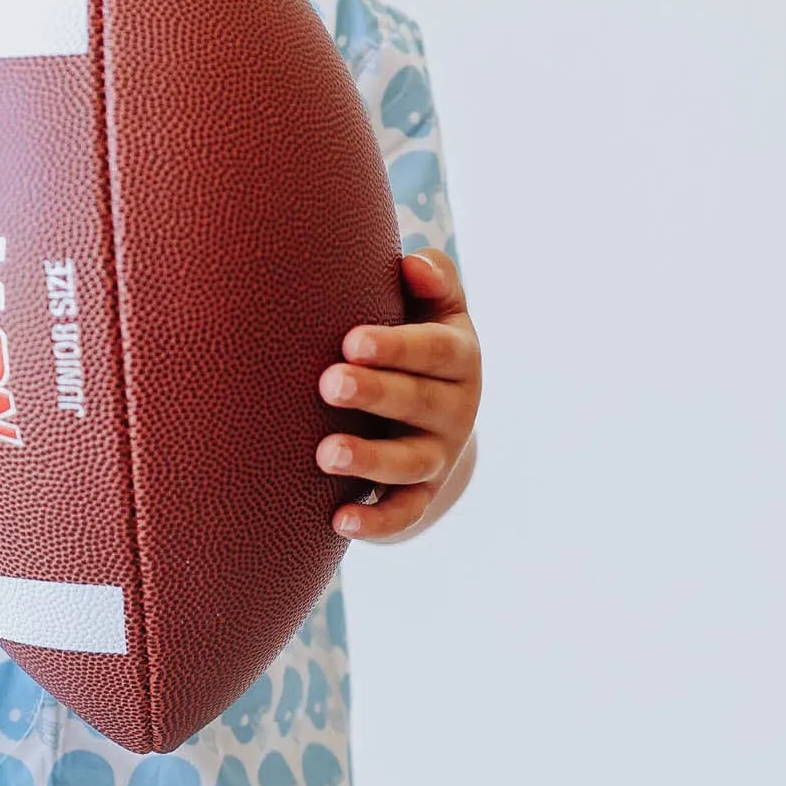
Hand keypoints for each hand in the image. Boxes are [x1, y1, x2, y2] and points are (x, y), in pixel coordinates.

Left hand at [316, 246, 481, 540]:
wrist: (432, 417)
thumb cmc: (415, 345)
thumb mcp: (435, 311)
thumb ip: (432, 281)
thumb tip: (412, 263)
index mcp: (459, 357)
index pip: (436, 350)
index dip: (397, 346)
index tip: (352, 340)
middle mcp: (455, 408)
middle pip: (419, 402)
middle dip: (375, 392)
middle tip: (329, 382)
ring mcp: (439, 455)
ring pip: (410, 462)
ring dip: (370, 458)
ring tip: (327, 454)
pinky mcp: (420, 495)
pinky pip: (404, 513)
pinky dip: (376, 522)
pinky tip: (340, 521)